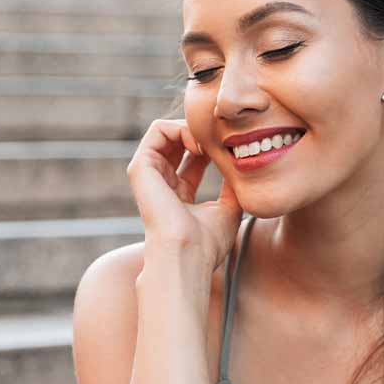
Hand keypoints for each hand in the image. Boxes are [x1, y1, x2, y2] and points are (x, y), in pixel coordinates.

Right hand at [126, 119, 242, 275]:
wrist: (188, 254)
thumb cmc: (207, 243)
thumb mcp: (228, 210)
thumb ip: (231, 189)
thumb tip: (242, 170)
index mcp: (178, 194)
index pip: (193, 158)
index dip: (212, 146)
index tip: (232, 149)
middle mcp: (161, 182)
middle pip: (179, 141)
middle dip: (201, 133)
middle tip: (221, 140)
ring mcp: (149, 174)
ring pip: (168, 130)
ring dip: (193, 128)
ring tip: (210, 142)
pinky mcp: (141, 167)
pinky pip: (158, 129)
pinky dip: (182, 128)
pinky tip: (200, 145)